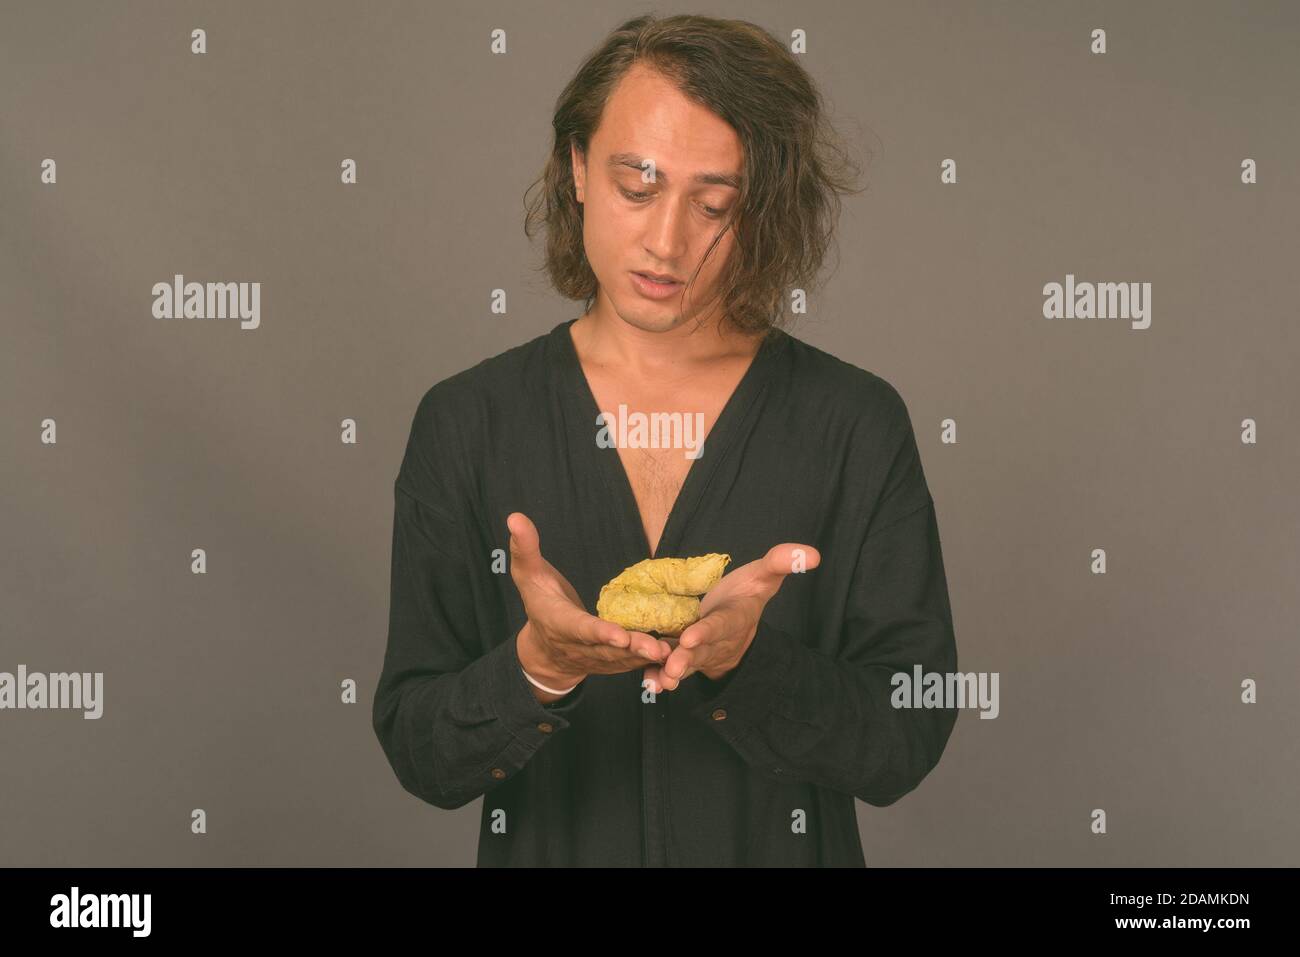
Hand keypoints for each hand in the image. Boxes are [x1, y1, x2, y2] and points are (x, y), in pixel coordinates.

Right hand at [508, 512, 671, 686]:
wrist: (544, 650)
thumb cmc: (540, 603)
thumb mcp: (527, 575)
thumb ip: (524, 548)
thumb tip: (515, 517)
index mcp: (560, 623)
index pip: (579, 629)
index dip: (599, 633)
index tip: (619, 635)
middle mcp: (580, 646)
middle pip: (608, 650)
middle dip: (632, 649)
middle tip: (656, 649)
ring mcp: (597, 658)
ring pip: (624, 661)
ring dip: (647, 658)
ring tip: (672, 652)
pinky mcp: (612, 663)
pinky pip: (632, 664)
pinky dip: (652, 662)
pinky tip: (676, 654)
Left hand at [642, 543, 820, 692]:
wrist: (736, 624)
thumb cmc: (745, 596)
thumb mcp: (762, 576)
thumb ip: (780, 563)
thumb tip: (812, 554)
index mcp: (733, 619)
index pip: (721, 625)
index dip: (707, 632)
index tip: (691, 637)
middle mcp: (716, 640)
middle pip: (702, 651)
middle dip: (687, 660)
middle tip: (673, 667)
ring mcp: (700, 652)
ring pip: (686, 664)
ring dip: (672, 673)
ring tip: (660, 680)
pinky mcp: (683, 657)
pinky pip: (670, 668)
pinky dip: (659, 676)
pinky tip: (649, 681)